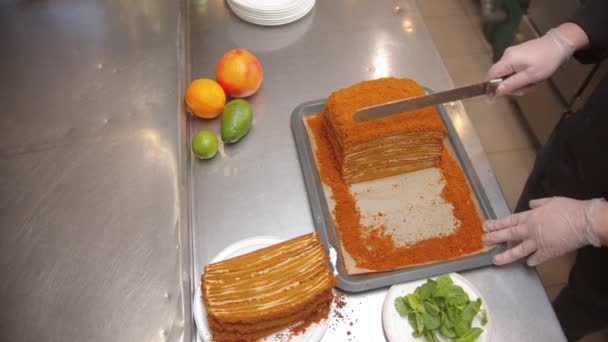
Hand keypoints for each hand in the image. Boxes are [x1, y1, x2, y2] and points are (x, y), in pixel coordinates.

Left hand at [482, 197, 603, 265]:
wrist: (582, 222)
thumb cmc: (567, 209)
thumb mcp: (550, 201)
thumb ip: (538, 204)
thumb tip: (531, 204)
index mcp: (529, 217)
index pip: (509, 221)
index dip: (497, 224)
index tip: (486, 226)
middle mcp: (529, 231)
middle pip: (509, 235)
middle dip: (495, 238)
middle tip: (484, 241)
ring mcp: (537, 243)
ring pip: (518, 251)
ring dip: (506, 256)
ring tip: (495, 260)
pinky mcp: (548, 253)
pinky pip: (537, 258)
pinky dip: (532, 261)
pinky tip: (528, 263)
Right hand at [488, 25, 582, 95]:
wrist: (559, 44)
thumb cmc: (547, 60)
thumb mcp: (531, 76)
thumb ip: (512, 84)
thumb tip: (496, 91)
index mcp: (508, 60)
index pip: (491, 75)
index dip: (491, 86)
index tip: (497, 96)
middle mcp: (507, 56)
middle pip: (500, 76)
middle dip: (511, 85)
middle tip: (527, 88)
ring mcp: (512, 54)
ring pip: (508, 74)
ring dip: (518, 82)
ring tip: (533, 82)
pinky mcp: (518, 54)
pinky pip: (513, 69)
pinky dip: (521, 76)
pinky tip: (532, 76)